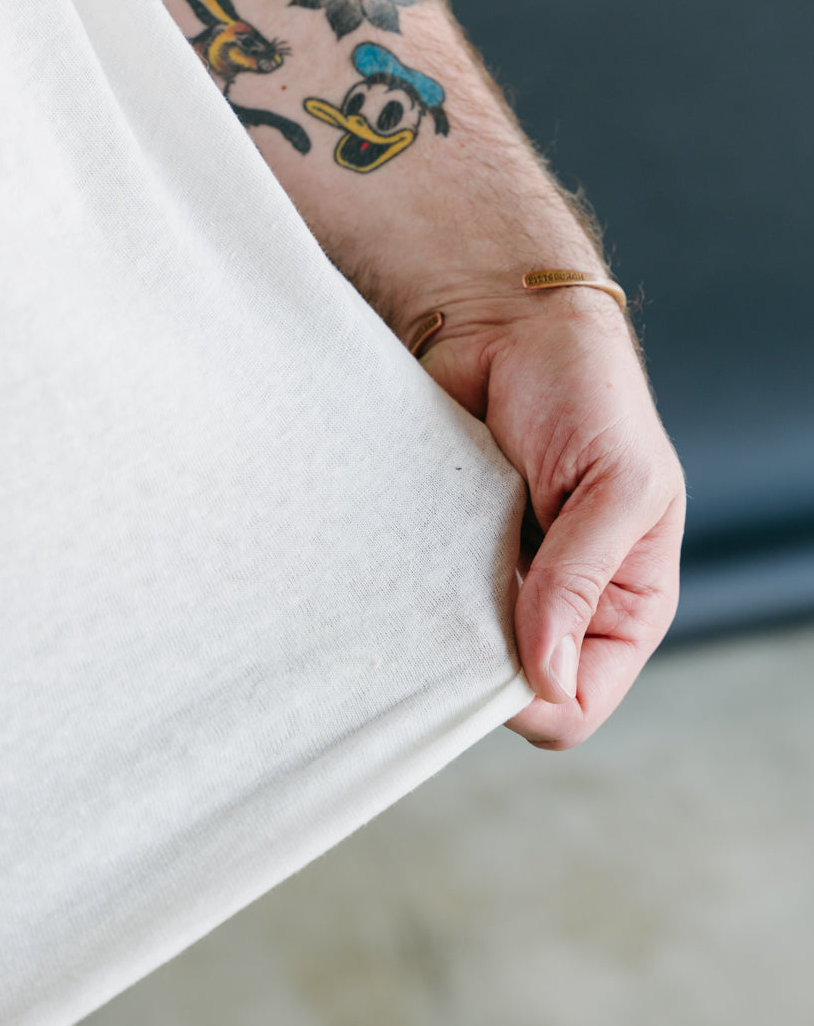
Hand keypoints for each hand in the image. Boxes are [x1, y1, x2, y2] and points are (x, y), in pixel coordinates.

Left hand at [420, 287, 685, 749]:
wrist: (507, 322)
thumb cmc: (585, 390)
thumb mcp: (619, 483)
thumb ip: (584, 579)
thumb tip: (547, 678)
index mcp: (623, 604)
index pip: (577, 704)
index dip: (536, 699)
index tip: (499, 649)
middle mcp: (558, 605)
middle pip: (507, 689)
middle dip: (477, 661)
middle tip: (452, 597)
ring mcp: (496, 579)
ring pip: (452, 651)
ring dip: (435, 620)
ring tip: (432, 558)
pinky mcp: (442, 548)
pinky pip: (412, 601)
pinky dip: (403, 585)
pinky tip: (406, 545)